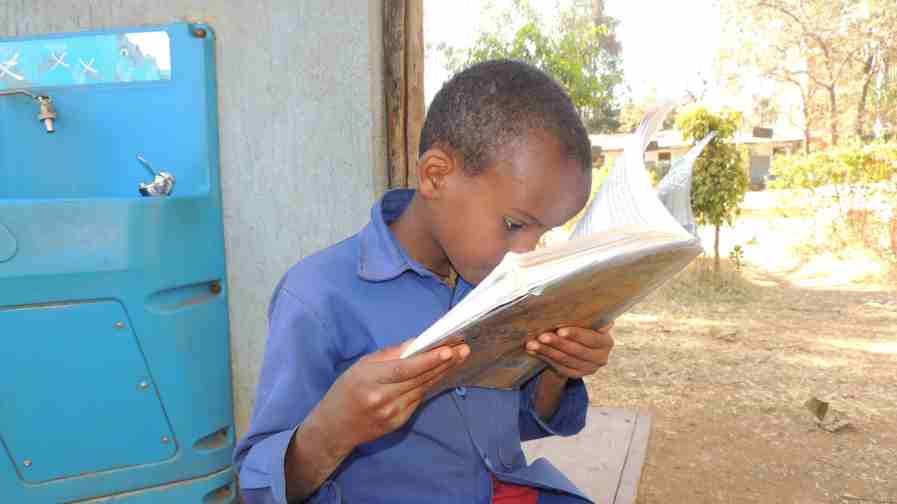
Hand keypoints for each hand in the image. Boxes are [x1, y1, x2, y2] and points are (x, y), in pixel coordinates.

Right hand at [314, 341, 469, 452]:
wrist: (335, 427)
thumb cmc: (346, 390)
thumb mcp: (361, 366)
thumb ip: (389, 355)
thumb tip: (416, 343)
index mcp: (370, 380)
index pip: (405, 369)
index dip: (428, 360)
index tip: (447, 349)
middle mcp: (383, 398)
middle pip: (419, 378)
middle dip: (444, 362)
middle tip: (463, 349)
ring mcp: (392, 413)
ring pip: (423, 388)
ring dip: (442, 372)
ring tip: (459, 357)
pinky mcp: (398, 422)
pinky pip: (418, 399)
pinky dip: (429, 384)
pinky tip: (442, 372)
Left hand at [525, 323, 613, 378]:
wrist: (577, 343)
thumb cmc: (582, 325)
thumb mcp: (587, 320)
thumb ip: (587, 316)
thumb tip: (581, 304)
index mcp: (606, 342)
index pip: (591, 339)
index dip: (576, 334)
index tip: (560, 330)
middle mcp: (600, 358)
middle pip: (577, 351)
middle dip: (557, 343)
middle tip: (541, 336)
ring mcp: (588, 369)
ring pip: (565, 360)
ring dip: (547, 351)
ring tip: (532, 343)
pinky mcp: (575, 374)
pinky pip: (559, 367)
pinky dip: (544, 358)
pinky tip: (533, 351)